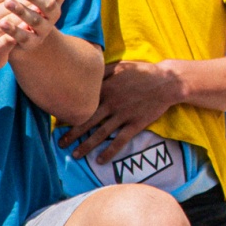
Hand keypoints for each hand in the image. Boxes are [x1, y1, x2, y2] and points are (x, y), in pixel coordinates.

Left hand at [56, 59, 180, 161]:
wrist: (167, 82)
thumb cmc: (143, 72)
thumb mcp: (120, 66)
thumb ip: (101, 70)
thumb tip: (84, 72)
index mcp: (105, 89)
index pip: (82, 103)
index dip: (69, 113)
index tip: (58, 122)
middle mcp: (111, 104)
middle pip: (87, 121)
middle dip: (72, 134)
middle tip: (60, 143)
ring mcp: (123, 115)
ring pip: (100, 133)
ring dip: (86, 146)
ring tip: (75, 155)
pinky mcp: (135, 124)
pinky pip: (120, 140)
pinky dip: (109, 151)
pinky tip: (100, 160)